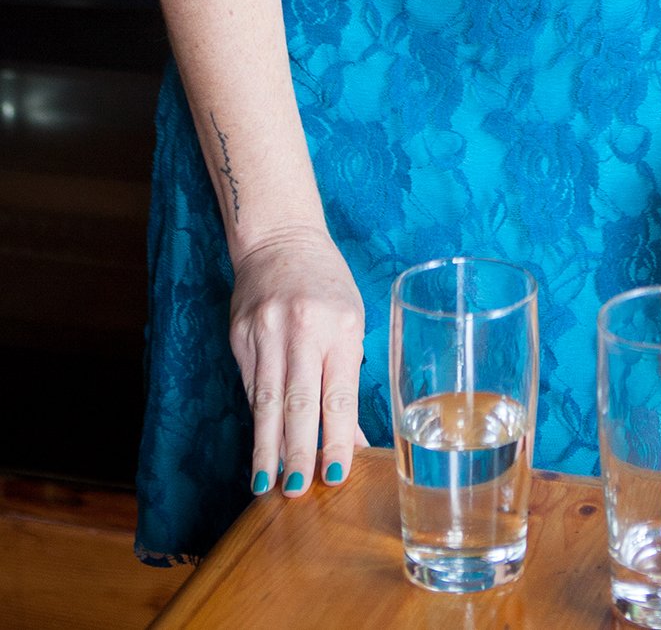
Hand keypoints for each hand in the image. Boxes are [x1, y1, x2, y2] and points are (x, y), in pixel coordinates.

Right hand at [229, 224, 365, 497]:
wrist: (279, 238)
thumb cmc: (326, 283)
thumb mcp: (350, 320)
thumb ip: (347, 378)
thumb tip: (351, 441)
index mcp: (340, 324)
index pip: (337, 393)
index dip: (336, 437)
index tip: (336, 475)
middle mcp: (301, 329)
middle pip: (298, 401)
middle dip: (298, 451)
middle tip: (298, 491)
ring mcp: (264, 332)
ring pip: (265, 401)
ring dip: (266, 447)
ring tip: (265, 485)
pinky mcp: (238, 336)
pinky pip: (249, 387)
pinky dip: (257, 420)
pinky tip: (260, 447)